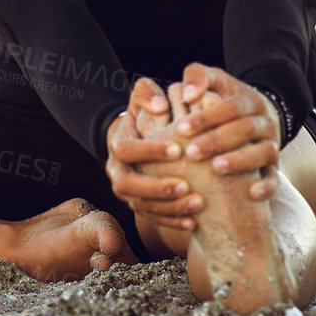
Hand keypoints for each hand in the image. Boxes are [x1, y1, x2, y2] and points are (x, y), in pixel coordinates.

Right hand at [104, 76, 200, 232]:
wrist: (139, 137)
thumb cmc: (148, 114)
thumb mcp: (144, 98)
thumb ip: (148, 93)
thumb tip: (160, 105)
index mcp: (118, 144)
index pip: (126, 150)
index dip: (150, 151)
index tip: (178, 149)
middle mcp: (117, 171)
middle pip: (127, 185)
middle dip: (156, 187)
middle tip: (186, 185)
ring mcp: (127, 192)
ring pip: (142, 205)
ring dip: (169, 207)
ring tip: (198, 203)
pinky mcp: (140, 206)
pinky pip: (153, 219)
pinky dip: (172, 221)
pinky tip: (194, 222)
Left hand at [172, 62, 281, 202]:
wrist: (257, 117)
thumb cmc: (224, 100)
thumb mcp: (214, 81)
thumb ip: (198, 76)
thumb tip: (187, 93)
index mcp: (249, 101)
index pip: (229, 107)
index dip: (206, 117)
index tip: (180, 128)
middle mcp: (264, 122)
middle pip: (245, 129)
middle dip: (217, 140)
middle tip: (192, 152)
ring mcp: (271, 145)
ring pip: (263, 152)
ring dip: (240, 160)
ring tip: (216, 168)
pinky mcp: (274, 167)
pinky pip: (276, 176)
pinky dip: (267, 185)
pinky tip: (251, 194)